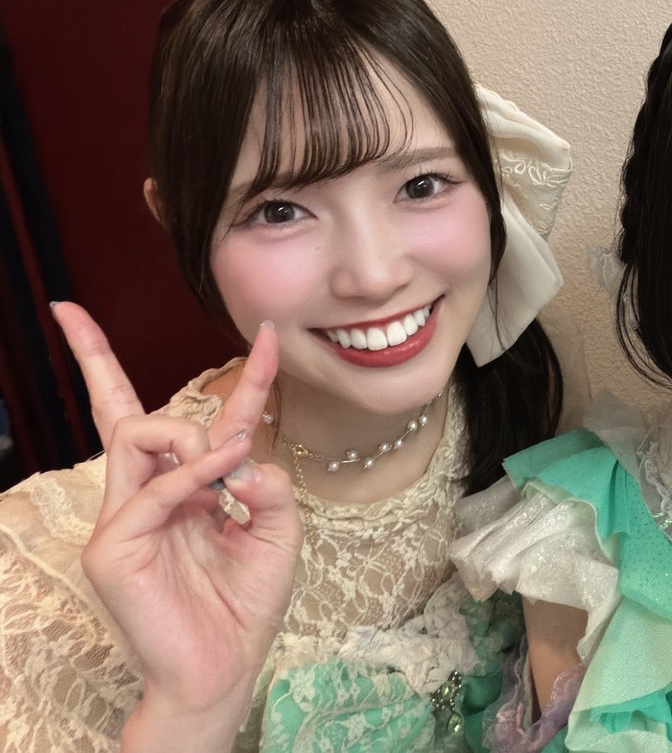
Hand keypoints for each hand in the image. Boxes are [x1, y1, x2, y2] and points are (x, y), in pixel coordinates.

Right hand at [52, 302, 302, 746]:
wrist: (225, 667)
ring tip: (226, 457)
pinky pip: (153, 489)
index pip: (204, 419)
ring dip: (188, 432)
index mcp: (193, 486)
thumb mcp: (278, 531)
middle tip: (80, 317)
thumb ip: (268, 483)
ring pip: (133, 433)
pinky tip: (225, 473)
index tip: (273, 332)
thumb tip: (240, 448)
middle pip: (120, 412)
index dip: (244, 376)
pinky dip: (193, 474)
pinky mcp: (114, 546)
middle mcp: (153, 493)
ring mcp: (127, 517)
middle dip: (93, 355)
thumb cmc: (246, 603)